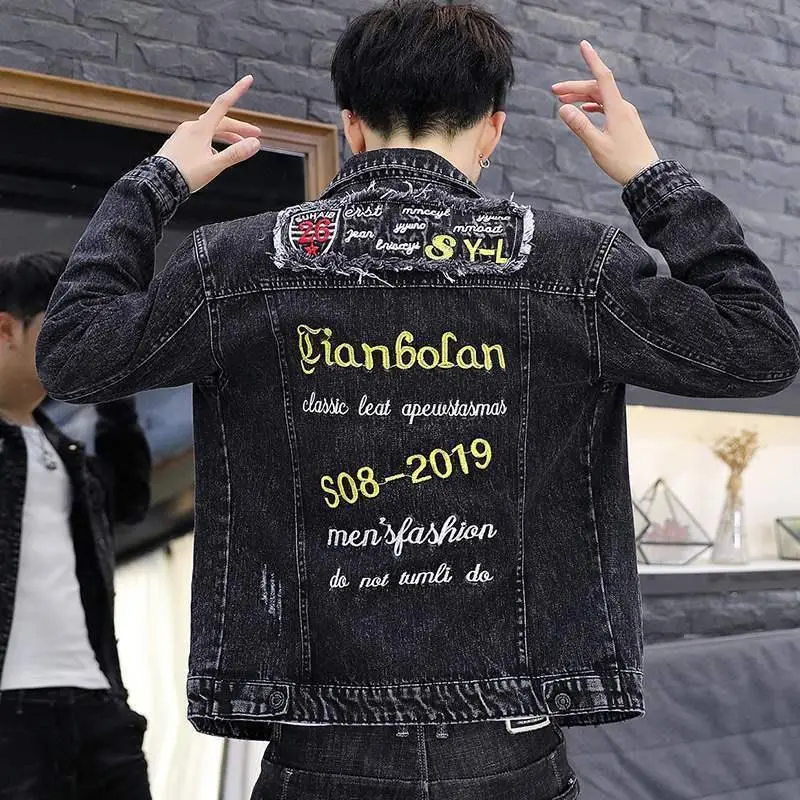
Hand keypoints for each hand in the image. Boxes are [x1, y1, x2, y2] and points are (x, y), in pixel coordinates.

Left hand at [156, 75, 261, 192]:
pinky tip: (217, 153)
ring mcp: (184, 134)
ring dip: (227, 135)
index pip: (223, 104)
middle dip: (239, 128)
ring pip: (211, 129)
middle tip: (255, 135)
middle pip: (221, 121)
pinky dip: (214, 141)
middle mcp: (192, 127)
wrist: (159, 182)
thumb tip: (255, 144)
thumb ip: (235, 154)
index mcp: (201, 129)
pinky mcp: (179, 143)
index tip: (248, 79)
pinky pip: (201, 137)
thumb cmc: (185, 174)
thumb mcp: (214, 166)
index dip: (237, 91)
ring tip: (240, 144)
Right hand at [552, 41, 658, 184]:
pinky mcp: (626, 123)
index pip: (602, 77)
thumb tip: (563, 109)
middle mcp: (623, 107)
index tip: (583, 45)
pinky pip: (608, 107)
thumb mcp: (597, 145)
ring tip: (565, 101)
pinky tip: (585, 110)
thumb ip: (579, 126)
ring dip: (583, 97)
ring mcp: (625, 115)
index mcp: (617, 109)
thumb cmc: (622, 162)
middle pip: (597, 88)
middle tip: (555, 91)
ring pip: (602, 98)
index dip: (592, 60)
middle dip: (576, 87)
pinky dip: (594, 105)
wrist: (646, 175)